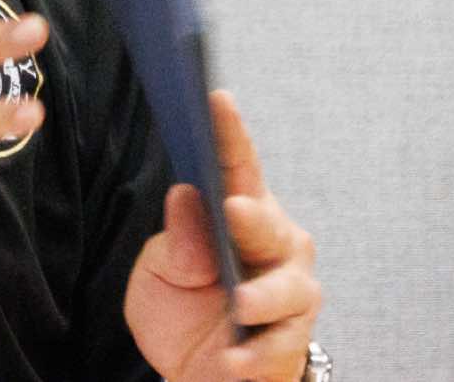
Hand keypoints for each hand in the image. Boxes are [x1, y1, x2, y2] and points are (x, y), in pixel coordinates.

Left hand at [124, 91, 320, 380]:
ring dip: (261, 294)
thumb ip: (176, 242)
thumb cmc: (182, 310)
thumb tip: (186, 196)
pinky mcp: (292, 341)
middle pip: (268, 223)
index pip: (237, 166)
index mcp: (241, 213)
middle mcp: (274, 245)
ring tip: (237, 301)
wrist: (198, 374)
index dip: (229, 133)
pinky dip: (255, 353)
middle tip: (233, 209)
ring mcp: (289, 293)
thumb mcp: (160, 272)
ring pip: (287, 286)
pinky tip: (233, 357)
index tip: (216, 99)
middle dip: (253, 216)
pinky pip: (280, 343)